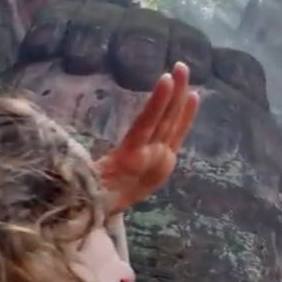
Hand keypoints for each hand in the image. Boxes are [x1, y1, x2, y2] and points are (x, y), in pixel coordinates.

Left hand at [95, 61, 199, 213]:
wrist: (87, 215)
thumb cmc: (100, 198)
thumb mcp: (119, 179)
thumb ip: (125, 163)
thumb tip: (122, 143)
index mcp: (157, 167)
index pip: (173, 134)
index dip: (185, 115)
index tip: (193, 94)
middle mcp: (158, 161)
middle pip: (171, 122)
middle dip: (180, 94)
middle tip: (183, 67)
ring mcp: (148, 158)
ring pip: (164, 120)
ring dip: (173, 92)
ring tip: (178, 69)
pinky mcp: (133, 154)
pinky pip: (147, 123)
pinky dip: (158, 102)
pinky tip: (165, 82)